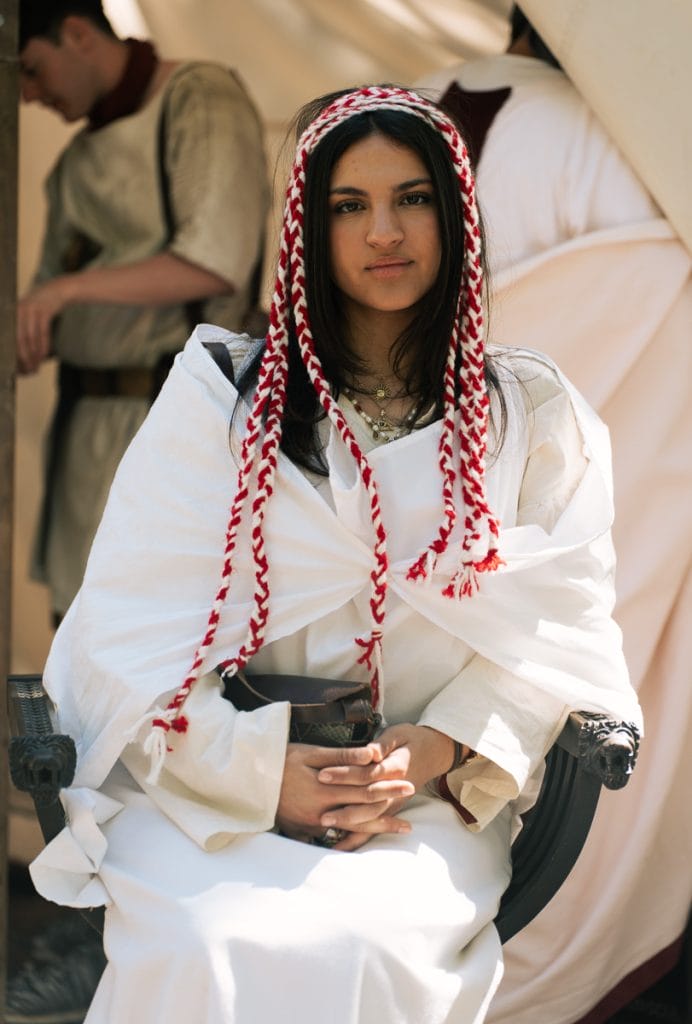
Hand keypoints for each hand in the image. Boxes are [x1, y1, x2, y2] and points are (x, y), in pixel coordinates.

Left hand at [17, 276, 74, 373]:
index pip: (9, 339)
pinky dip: (43, 346)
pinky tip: (44, 356)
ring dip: (34, 355)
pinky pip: (43, 332)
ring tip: (37, 367)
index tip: (18, 369)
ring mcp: (31, 310)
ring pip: (31, 338)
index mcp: (11, 314)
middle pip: (19, 340)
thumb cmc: (41, 308)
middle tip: (28, 371)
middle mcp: (18, 311)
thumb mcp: (27, 316)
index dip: (13, 356)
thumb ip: (22, 332)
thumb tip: (22, 358)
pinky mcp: (44, 310)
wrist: (57, 290)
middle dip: (24, 358)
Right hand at [276, 741, 415, 849]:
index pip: (365, 790)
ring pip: (349, 830)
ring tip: (399, 829)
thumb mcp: (310, 753)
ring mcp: (310, 826)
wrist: (246, 780)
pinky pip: (328, 839)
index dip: (388, 788)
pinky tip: (362, 841)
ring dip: (374, 829)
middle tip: (410, 818)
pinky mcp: (300, 832)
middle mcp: (320, 812)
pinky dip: (347, 839)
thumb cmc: (279, 759)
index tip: (409, 786)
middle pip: (362, 814)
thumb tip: (373, 755)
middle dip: (388, 813)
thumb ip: (342, 756)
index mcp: (325, 790)